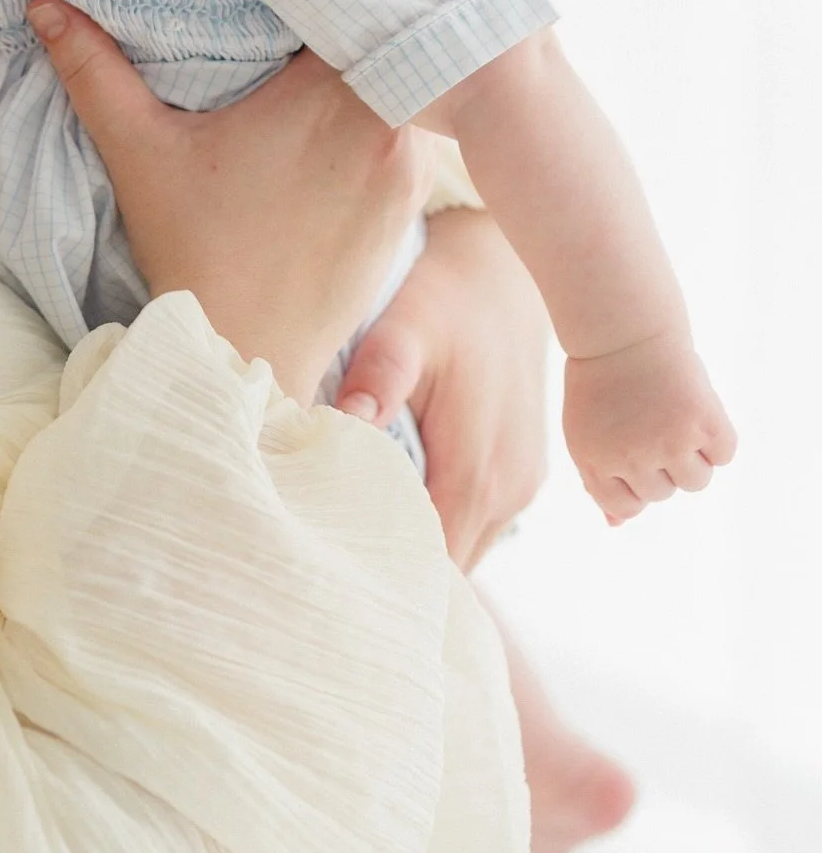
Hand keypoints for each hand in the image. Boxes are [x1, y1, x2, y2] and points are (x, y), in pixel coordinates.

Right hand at [27, 0, 431, 405]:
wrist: (246, 352)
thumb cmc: (193, 251)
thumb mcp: (138, 151)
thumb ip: (94, 69)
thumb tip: (42, 3)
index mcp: (326, 95)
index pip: (343, 5)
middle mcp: (386, 124)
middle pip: (379, 39)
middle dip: (343, 20)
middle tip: (299, 1)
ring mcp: (408, 168)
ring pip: (401, 85)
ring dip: (368, 69)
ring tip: (322, 52)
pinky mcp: (411, 204)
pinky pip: (410, 134)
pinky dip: (382, 117)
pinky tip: (344, 115)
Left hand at [335, 206, 550, 569]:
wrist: (504, 274)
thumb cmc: (446, 299)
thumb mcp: (404, 328)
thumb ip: (379, 378)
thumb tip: (349, 424)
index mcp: (476, 472)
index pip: (431, 566)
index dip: (383, 579)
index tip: (332, 579)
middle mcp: (508, 492)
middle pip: (448, 569)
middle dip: (394, 574)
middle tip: (329, 569)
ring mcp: (522, 486)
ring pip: (464, 550)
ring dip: (419, 551)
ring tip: (355, 542)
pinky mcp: (522, 474)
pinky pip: (477, 525)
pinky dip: (439, 526)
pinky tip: (395, 507)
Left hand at [563, 329, 736, 522]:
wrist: (623, 327)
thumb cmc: (602, 381)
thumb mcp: (586, 430)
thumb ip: (598, 480)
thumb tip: (617, 525)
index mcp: (594, 459)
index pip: (628, 507)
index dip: (635, 483)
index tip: (633, 451)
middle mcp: (631, 455)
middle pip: (665, 493)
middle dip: (662, 464)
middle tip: (649, 419)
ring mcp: (669, 439)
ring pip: (697, 481)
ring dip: (693, 456)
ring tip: (673, 415)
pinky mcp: (703, 420)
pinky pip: (723, 454)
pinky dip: (717, 437)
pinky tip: (694, 407)